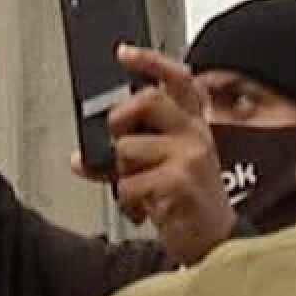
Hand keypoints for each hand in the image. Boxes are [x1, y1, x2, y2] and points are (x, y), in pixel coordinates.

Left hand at [76, 45, 234, 262]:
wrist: (215, 243)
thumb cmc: (186, 203)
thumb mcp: (160, 170)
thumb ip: (123, 156)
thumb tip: (81, 157)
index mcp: (192, 125)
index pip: (178, 80)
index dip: (151, 61)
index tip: (124, 53)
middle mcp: (195, 134)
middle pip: (147, 100)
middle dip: (119, 120)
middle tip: (117, 144)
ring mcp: (191, 156)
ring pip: (128, 147)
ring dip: (122, 175)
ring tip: (139, 192)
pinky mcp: (180, 181)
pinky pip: (129, 183)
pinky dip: (127, 200)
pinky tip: (144, 210)